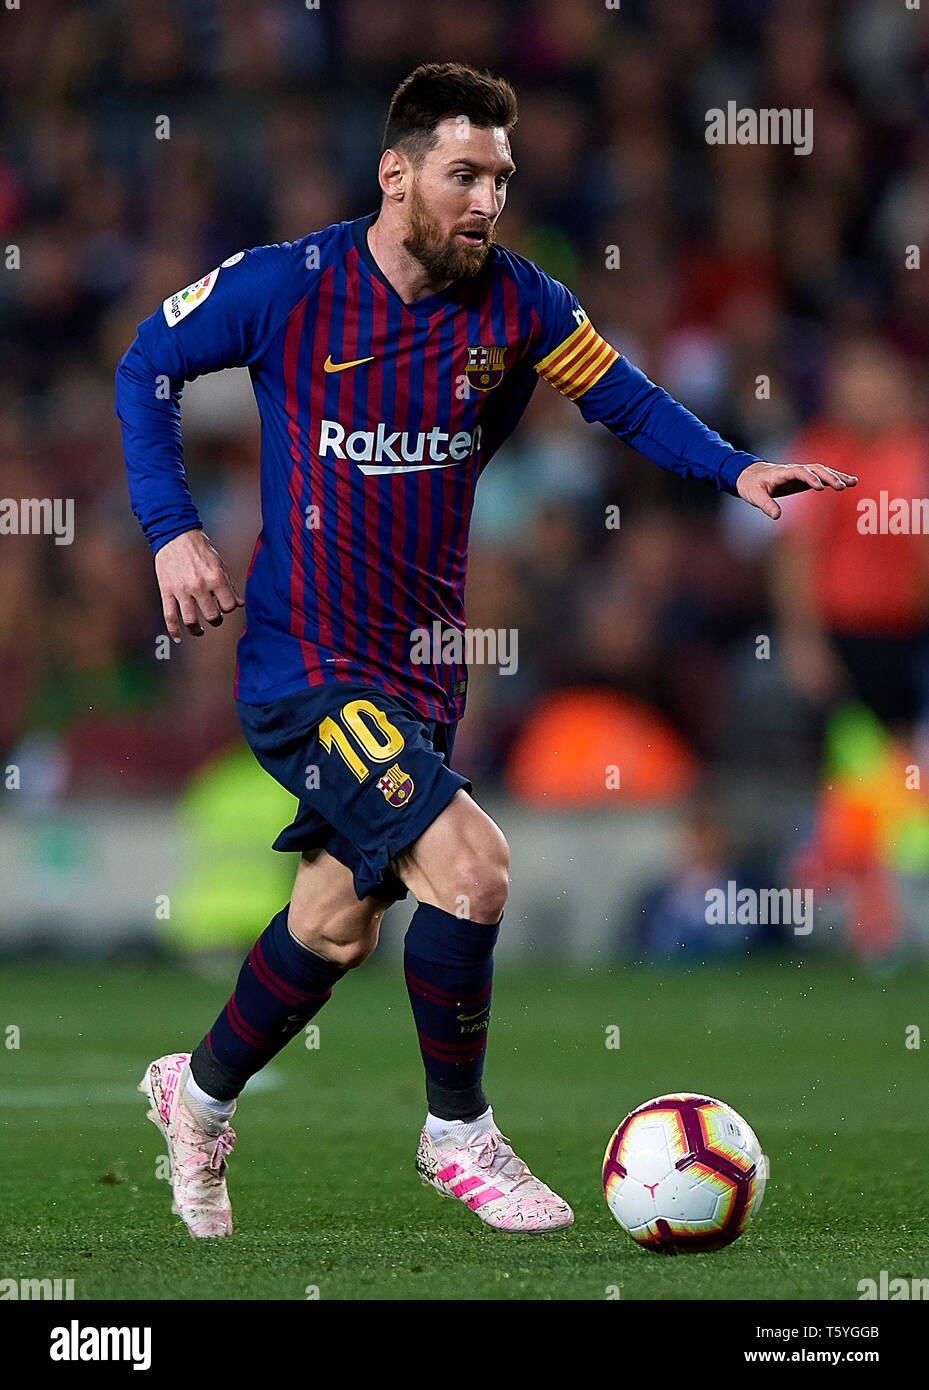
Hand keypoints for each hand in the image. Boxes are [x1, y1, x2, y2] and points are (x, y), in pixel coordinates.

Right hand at [154, 529, 243, 642]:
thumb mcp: (219, 564)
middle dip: (215, 620)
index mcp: (215, 578)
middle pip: (212, 616)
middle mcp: (199, 586)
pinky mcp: (166, 591)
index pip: (228, 606)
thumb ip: (229, 585)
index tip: (224, 605)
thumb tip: (240, 604)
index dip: (228, 608)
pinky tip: (179, 638)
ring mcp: (181, 590)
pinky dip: (174, 631)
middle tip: (214, 618)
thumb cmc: (200, 548)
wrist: (175, 535)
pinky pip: (169, 616)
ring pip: (191, 620)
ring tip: (199, 630)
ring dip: (197, 630)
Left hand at [736, 460, 857, 519]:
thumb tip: (777, 516)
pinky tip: (850, 482)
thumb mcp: (755, 496)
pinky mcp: (805, 478)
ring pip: (822, 471)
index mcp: (782, 472)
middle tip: (841, 486)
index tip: (819, 487)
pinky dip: (836, 478)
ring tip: (853, 482)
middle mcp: (794, 469)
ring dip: (837, 475)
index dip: (809, 478)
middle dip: (828, 476)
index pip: (799, 472)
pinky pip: (822, 476)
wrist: (750, 475)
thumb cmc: (752, 485)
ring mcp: (801, 472)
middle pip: (815, 469)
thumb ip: (765, 505)